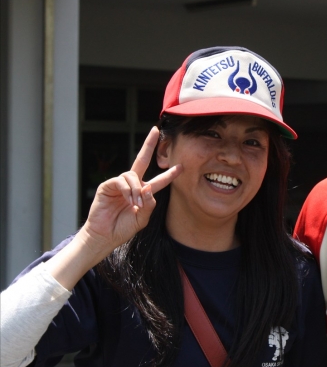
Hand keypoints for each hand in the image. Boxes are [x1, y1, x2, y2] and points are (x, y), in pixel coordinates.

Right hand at [80, 127, 181, 259]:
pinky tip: (128, 200)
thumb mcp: (142, 219)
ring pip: (132, 175)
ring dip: (137, 189)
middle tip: (156, 131)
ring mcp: (119, 184)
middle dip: (149, 145)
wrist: (105, 235)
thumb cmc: (123, 228)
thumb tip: (149, 187)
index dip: (169, 175)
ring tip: (135, 203)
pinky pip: (121, 181)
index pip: (159, 181)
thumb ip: (149, 205)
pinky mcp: (108, 186)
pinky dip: (127, 190)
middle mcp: (132, 185)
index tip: (181, 167)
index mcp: (143, 193)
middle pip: (142, 160)